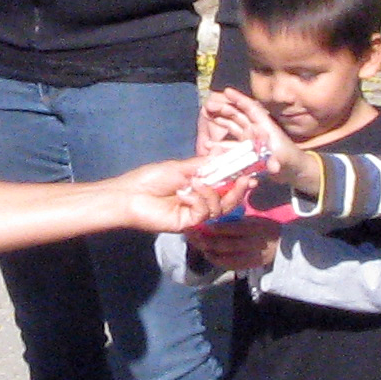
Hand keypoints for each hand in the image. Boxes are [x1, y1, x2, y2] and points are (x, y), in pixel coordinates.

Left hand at [103, 156, 234, 234]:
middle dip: (238, 190)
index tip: (250, 171)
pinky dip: (200, 200)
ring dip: (213, 193)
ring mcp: (194, 214)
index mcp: (198, 187)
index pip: (224, 184)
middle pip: (227, 200)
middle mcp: (199, 201)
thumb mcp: (181, 168)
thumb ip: (205, 165)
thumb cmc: (151, 179)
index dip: (238, 179)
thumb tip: (226, 156)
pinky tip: (186, 194)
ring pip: (219, 208)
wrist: (130, 195)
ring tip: (198, 183)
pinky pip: (205, 212)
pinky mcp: (189, 223)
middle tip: (246, 180)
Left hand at [185, 215, 279, 274]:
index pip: (230, 228)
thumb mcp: (255, 219)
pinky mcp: (248, 266)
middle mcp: (251, 244)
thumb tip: (215, 218)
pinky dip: (216, 260)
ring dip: (207, 250)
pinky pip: (228, 265)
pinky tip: (207, 254)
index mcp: (253, 228)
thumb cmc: (265, 228)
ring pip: (224, 256)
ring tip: (196, 244)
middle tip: (191, 235)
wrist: (283, 246)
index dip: (214, 227)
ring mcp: (249, 257)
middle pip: (224, 244)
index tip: (200, 223)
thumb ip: (237, 219)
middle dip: (205, 240)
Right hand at [201, 87, 306, 188]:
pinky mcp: (246, 150)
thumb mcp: (285, 161)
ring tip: (205, 115)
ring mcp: (250, 139)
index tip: (226, 91)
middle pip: (238, 115)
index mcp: (265, 126)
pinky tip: (208, 143)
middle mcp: (255, 129)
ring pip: (232, 126)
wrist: (293, 172)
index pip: (251, 109)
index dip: (239, 99)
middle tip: (208, 104)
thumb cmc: (291, 162)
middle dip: (223, 108)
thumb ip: (279, 163)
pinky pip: (230, 144)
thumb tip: (273, 166)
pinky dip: (220, 143)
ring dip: (220, 120)